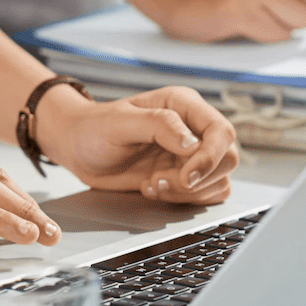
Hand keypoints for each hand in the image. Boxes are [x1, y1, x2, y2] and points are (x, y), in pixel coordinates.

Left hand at [38, 85, 238, 205]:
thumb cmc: (94, 128)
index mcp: (184, 105)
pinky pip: (207, 193)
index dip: (210, 158)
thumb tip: (193, 144)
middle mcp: (193, 128)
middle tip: (160, 181)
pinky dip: (184, 199)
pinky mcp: (185, 175)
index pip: (221, 132)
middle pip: (228, 158)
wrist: (78, 147)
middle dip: (198, 179)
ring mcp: (191, 154)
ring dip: (188, 192)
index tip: (186, 176)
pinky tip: (155, 190)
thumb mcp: (120, 122)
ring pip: (220, 180)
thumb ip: (159, 126)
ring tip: (152, 184)